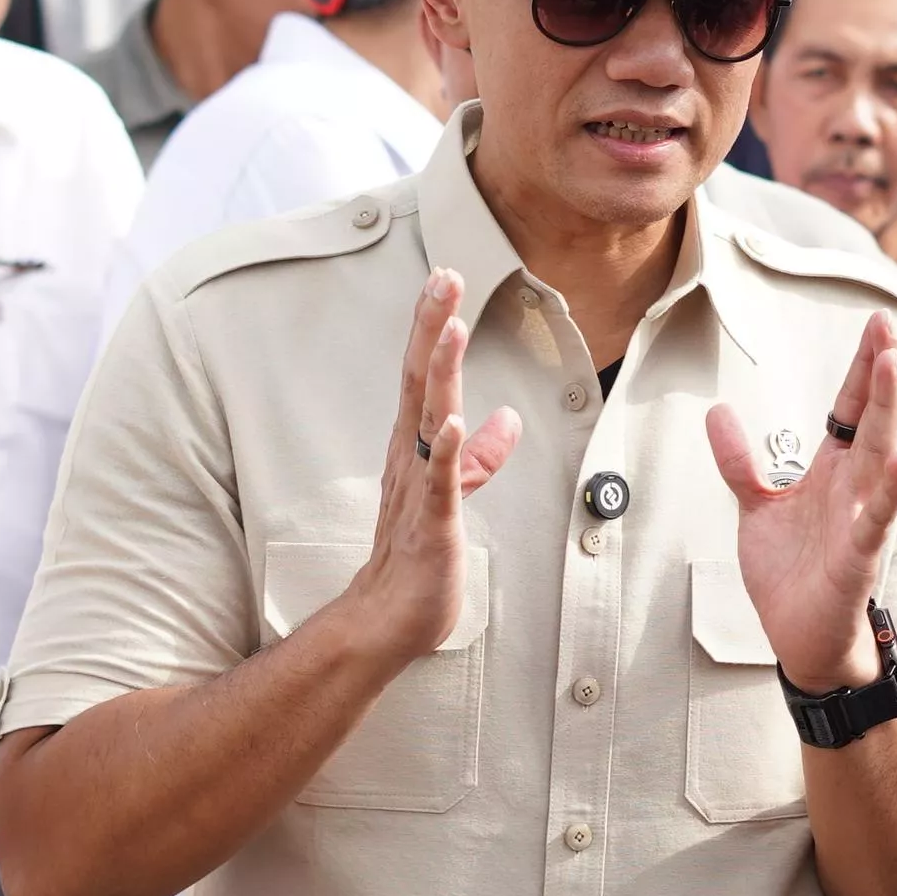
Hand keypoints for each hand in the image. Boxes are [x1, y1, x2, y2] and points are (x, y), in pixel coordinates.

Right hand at [331, 271, 523, 667]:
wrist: (389, 618)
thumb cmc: (419, 556)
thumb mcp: (455, 495)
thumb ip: (478, 456)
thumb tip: (506, 419)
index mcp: (416, 446)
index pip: (423, 375)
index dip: (434, 326)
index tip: (446, 278)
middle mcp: (411, 458)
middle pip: (420, 381)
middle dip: (433, 328)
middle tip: (444, 277)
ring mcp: (419, 490)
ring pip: (427, 420)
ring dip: (440, 374)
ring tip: (452, 328)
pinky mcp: (432, 525)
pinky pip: (439, 483)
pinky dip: (448, 451)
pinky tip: (455, 422)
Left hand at [707, 312, 896, 693]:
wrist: (799, 637)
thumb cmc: (789, 573)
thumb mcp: (756, 507)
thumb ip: (740, 462)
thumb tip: (718, 411)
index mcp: (833, 471)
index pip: (853, 408)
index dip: (863, 366)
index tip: (876, 323)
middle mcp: (854, 488)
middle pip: (874, 419)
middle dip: (882, 374)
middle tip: (889, 328)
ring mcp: (861, 519)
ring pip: (881, 457)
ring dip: (889, 413)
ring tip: (894, 368)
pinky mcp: (859, 556)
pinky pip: (877, 519)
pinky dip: (889, 492)